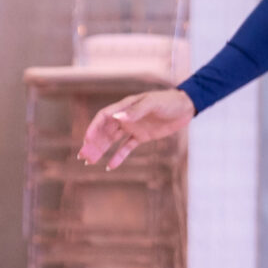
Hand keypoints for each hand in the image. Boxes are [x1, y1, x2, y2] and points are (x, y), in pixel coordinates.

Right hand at [79, 87, 195, 167]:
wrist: (184, 107)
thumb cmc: (168, 101)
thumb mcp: (153, 104)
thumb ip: (136, 111)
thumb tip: (117, 118)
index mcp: (125, 106)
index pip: (103, 117)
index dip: (94, 128)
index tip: (87, 140)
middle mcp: (125, 117)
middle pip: (104, 131)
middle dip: (93, 143)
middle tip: (83, 156)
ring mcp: (133, 127)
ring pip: (112, 140)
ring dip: (101, 150)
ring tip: (90, 162)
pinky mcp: (142, 136)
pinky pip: (127, 147)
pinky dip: (118, 156)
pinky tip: (110, 166)